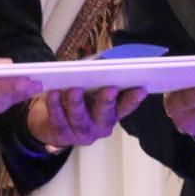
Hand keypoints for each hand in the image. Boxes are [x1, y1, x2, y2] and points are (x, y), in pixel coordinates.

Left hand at [25, 86, 146, 148]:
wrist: (54, 125)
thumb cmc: (79, 100)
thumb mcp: (91, 88)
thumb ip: (100, 77)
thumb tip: (106, 60)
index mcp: (112, 113)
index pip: (125, 106)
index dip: (134, 99)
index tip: (141, 89)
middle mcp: (101, 125)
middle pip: (105, 114)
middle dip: (107, 101)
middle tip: (109, 88)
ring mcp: (82, 132)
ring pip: (80, 119)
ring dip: (77, 103)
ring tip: (74, 89)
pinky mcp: (63, 135)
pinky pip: (59, 121)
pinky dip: (55, 106)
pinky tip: (53, 94)